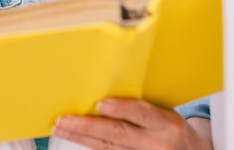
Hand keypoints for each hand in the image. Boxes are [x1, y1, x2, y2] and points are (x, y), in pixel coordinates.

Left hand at [52, 98, 211, 149]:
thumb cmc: (172, 128)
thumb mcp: (167, 113)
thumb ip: (143, 106)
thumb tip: (107, 89)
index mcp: (168, 124)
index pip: (143, 114)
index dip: (121, 108)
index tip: (100, 103)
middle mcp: (158, 145)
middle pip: (118, 134)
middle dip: (87, 126)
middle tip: (64, 119)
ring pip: (108, 148)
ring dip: (81, 137)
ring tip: (61, 127)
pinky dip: (91, 146)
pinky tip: (76, 138)